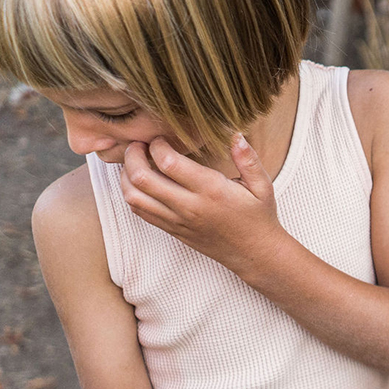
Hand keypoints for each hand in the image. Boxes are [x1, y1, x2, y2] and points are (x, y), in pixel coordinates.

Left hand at [120, 134, 283, 275]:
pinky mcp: (172, 230)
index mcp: (211, 190)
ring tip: (133, 162)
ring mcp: (177, 221)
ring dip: (126, 176)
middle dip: (133, 156)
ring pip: (134, 197)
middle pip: (142, 178)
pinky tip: (140, 182)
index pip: (169, 162)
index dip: (157, 145)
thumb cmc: (258, 217)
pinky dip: (132, 193)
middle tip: (138, 144)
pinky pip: (140, 212)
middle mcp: (189, 206)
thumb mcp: (262, 186)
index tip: (161, 137)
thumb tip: (236, 134)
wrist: (254, 254)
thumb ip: (248, 159)